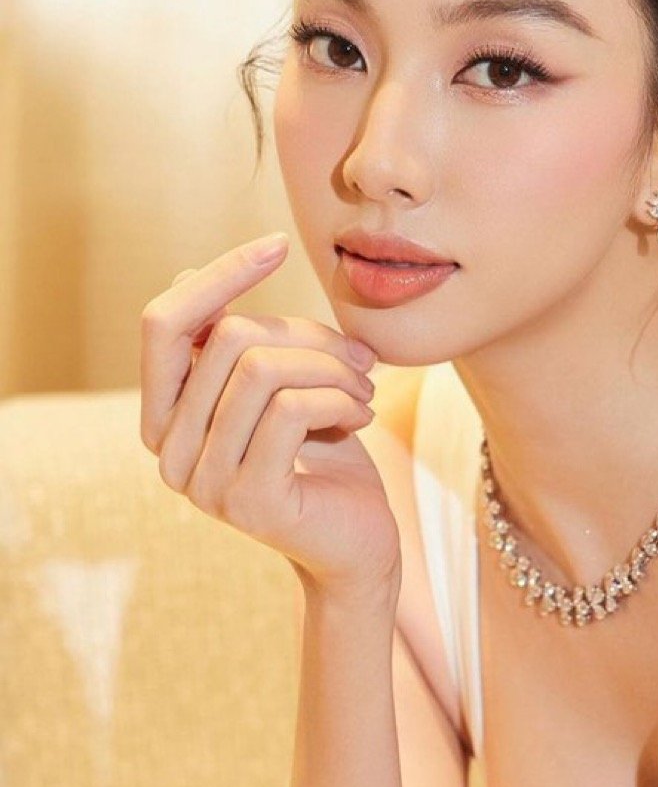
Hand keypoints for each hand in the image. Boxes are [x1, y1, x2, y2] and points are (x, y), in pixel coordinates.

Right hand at [139, 232, 401, 603]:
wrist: (360, 541)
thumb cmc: (324, 456)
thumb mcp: (282, 384)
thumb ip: (241, 342)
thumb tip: (189, 272)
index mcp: (166, 415)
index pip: (163, 324)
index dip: (218, 277)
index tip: (277, 245)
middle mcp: (170, 451)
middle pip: (227, 340)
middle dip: (307, 335)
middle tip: (359, 360)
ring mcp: (203, 481)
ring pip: (261, 370)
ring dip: (331, 368)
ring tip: (364, 388)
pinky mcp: (248, 500)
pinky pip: (290, 411)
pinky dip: (339, 399)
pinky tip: (362, 415)